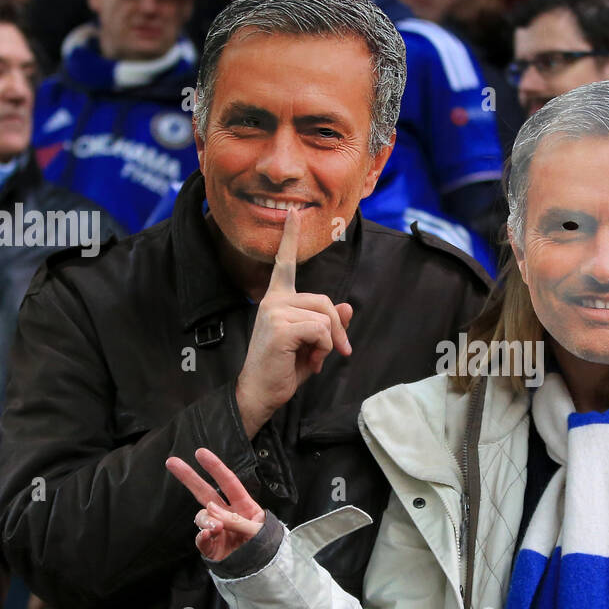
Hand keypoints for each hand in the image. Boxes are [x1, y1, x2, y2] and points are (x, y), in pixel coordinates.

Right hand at [166, 447, 265, 560]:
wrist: (263, 571)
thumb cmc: (266, 547)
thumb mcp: (259, 531)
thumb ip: (237, 520)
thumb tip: (210, 510)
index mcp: (244, 506)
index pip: (229, 483)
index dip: (215, 467)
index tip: (200, 452)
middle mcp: (228, 514)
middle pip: (205, 492)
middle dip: (189, 477)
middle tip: (171, 461)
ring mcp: (218, 530)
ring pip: (202, 516)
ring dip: (206, 519)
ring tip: (217, 528)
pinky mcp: (211, 547)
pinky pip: (200, 538)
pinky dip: (201, 536)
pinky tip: (208, 535)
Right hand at [234, 207, 352, 437]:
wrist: (261, 394)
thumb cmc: (283, 370)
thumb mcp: (312, 345)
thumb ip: (328, 324)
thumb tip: (347, 307)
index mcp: (276, 300)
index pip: (284, 264)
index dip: (290, 239)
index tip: (293, 214)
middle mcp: (272, 301)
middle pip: (324, 300)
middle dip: (337, 328)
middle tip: (338, 352)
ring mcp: (274, 312)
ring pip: (324, 316)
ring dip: (330, 342)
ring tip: (316, 359)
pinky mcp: (279, 327)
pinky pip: (320, 330)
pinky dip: (324, 349)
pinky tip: (311, 362)